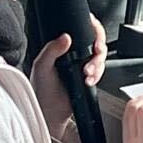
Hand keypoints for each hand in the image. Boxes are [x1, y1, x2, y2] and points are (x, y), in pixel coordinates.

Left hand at [30, 12, 106, 140]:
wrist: (50, 113)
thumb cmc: (41, 90)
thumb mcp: (41, 66)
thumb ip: (52, 49)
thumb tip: (65, 37)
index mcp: (62, 47)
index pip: (80, 30)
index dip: (91, 29)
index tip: (93, 34)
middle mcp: (73, 54)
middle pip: (96, 41)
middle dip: (99, 47)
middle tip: (96, 51)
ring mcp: (82, 65)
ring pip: (101, 57)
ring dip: (97, 64)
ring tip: (87, 73)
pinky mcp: (89, 77)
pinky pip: (101, 71)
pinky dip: (98, 75)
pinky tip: (88, 81)